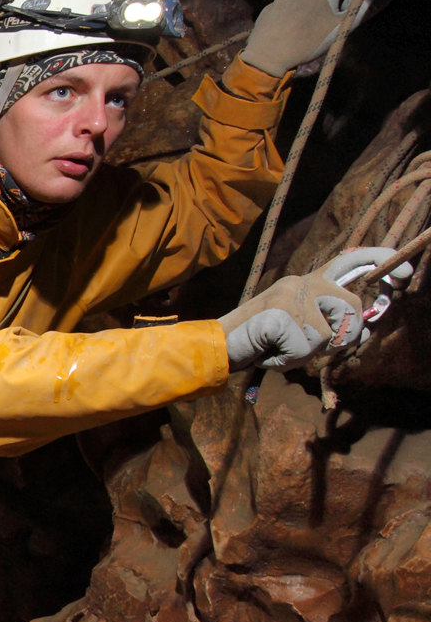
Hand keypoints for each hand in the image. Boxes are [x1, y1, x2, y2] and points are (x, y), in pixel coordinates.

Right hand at [218, 247, 409, 369]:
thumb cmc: (262, 342)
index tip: (406, 276)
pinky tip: (271, 355)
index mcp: (309, 280)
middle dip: (344, 336)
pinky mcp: (281, 316)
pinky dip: (289, 362)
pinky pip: (306, 350)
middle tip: (317, 350)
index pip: (353, 259)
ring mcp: (290, 296)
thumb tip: (367, 328)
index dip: (384, 260)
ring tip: (285, 351)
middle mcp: (302, 281)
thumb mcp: (301, 329)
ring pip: (330, 333)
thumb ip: (332, 324)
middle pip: (352, 307)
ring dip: (311, 353)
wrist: (217, 347)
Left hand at [241, 0, 369, 77]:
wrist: (266, 56)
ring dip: (312, 6)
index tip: (351, 0)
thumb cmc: (308, 41)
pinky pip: (288, 5)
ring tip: (308, 29)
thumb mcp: (342, 26)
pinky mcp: (270, 6)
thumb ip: (367, 7)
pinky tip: (291, 31)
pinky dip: (294, 14)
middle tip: (329, 22)